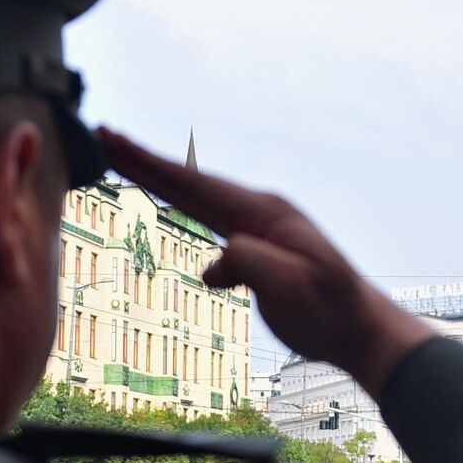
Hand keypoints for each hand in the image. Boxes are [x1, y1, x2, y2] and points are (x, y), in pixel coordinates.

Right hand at [99, 127, 430, 394]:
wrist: (359, 328)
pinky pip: (210, 218)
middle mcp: (259, 210)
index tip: (113, 141)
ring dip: (161, 178)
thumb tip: (214, 263)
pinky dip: (183, 205)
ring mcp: (260, 226)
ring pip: (198, 196)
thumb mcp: (291, 287)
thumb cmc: (330, 310)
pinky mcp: (259, 247)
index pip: (195, 184)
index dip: (150, 164)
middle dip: (145, 159)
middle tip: (103, 135)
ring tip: (126, 160)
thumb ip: (252, 264)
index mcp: (263, 212)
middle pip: (190, 180)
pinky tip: (171, 205)